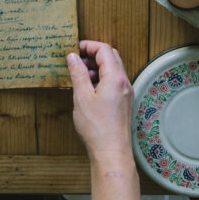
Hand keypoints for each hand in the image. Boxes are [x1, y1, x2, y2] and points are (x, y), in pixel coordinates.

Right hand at [67, 40, 134, 167]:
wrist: (112, 153)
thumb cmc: (97, 128)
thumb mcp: (81, 97)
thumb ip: (78, 74)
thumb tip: (72, 57)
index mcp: (115, 78)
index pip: (104, 50)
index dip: (89, 46)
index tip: (75, 48)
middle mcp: (124, 83)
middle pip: (111, 57)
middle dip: (93, 55)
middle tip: (77, 59)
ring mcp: (126, 93)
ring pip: (113, 70)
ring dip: (97, 67)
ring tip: (81, 75)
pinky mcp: (124, 103)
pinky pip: (114, 82)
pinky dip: (102, 79)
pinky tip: (89, 89)